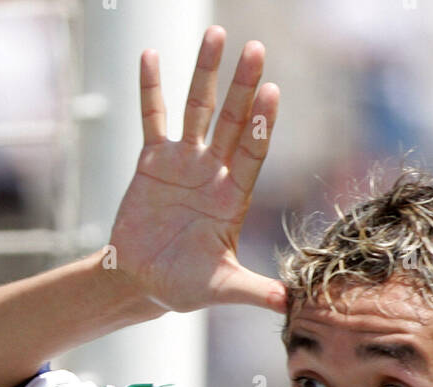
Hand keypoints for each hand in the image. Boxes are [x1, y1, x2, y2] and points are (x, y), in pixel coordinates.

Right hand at [108, 26, 285, 315]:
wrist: (143, 284)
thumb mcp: (222, 289)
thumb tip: (290, 305)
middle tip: (255, 49)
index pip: (252, 153)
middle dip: (242, 86)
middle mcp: (213, 173)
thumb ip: (255, 292)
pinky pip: (153, 118)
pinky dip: (152, 89)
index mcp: (232, 198)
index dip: (260, 124)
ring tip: (217, 35)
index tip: (271, 92)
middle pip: (232, 121)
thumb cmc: (184, 288)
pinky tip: (151, 55)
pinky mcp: (153, 162)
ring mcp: (183, 163)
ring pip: (197, 109)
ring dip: (206, 74)